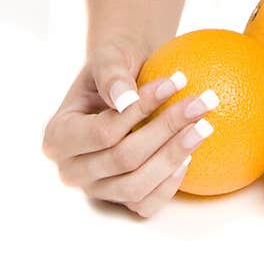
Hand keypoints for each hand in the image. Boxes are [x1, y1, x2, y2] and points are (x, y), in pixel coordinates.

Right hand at [40, 37, 216, 218]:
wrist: (125, 82)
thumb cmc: (114, 66)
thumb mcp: (108, 57)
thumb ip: (111, 74)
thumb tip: (125, 99)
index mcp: (58, 137)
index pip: (102, 133)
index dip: (141, 110)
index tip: (176, 81)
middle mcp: (71, 170)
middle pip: (123, 159)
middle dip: (166, 129)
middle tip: (201, 102)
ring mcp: (95, 189)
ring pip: (136, 186)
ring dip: (174, 155)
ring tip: (205, 126)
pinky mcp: (119, 200)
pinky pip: (145, 205)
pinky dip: (169, 185)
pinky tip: (191, 155)